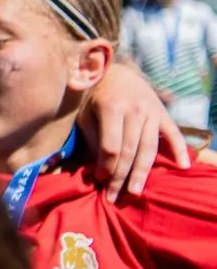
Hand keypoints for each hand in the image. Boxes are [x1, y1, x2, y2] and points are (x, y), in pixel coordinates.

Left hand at [83, 61, 190, 200]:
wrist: (116, 71)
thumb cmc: (94, 96)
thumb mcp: (85, 113)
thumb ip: (92, 138)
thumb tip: (96, 168)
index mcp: (112, 108)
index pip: (111, 146)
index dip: (105, 166)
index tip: (99, 180)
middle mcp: (135, 110)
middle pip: (130, 151)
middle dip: (121, 176)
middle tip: (114, 197)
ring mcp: (152, 112)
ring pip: (149, 148)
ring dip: (143, 172)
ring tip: (135, 191)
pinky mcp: (163, 113)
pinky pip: (174, 133)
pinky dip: (180, 149)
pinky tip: (183, 166)